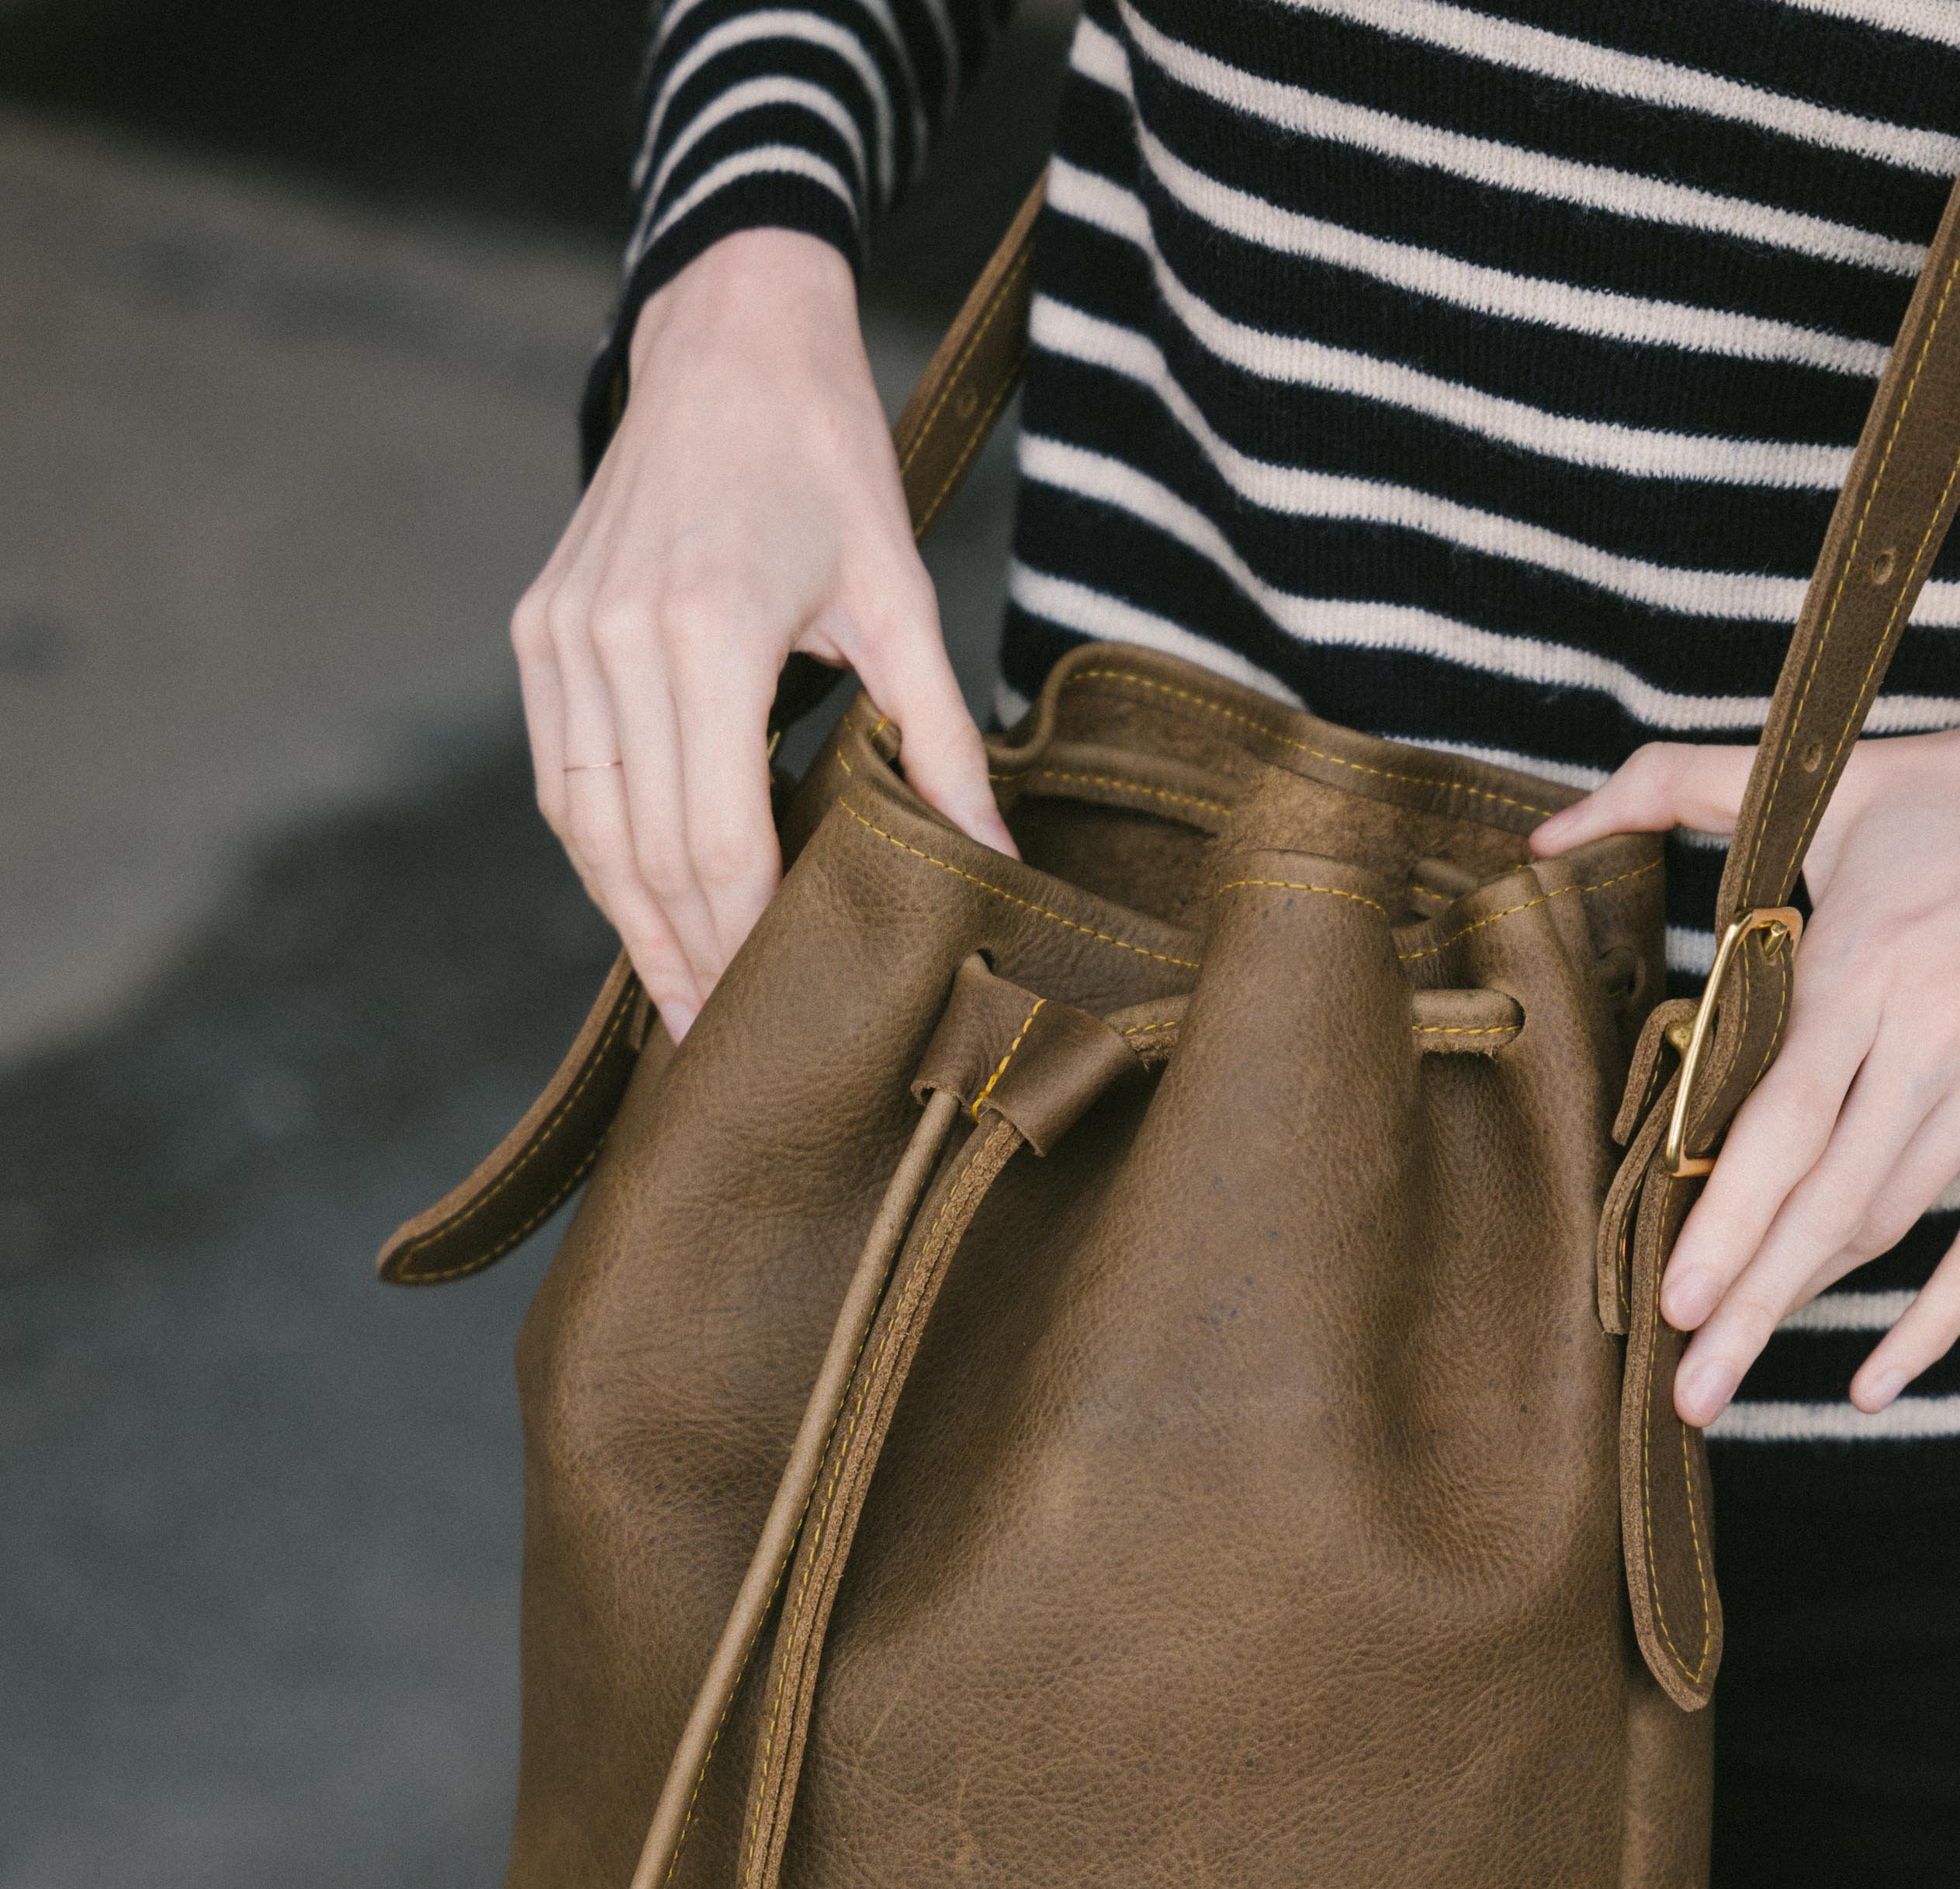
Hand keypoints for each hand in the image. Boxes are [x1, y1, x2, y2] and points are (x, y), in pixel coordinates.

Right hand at [511, 229, 1014, 1038]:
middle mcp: (616, 637)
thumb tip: (989, 861)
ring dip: (632, 925)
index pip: (718, 836)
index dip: (743, 940)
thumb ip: (938, 741)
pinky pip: (563, 776)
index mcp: (709, 630)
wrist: (726, 338)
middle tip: (725, 1048)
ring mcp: (563, 634)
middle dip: (688, 957)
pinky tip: (643, 910)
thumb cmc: (826, 463)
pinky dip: (601, 855)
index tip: (774, 1013)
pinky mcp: (539, 629)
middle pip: (645, 851)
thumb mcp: (901, 597)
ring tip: (682, 1003)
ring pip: (587, 826)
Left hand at [1534, 710, 1959, 1424]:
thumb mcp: (1830, 776)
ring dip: (1808, 1306)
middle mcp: (1940, 1037)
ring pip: (1893, 1224)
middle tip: (1685, 1392)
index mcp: (1871, 962)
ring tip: (1731, 1374)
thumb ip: (1672, 786)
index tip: (1671, 1299)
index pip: (1784, 1119)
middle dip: (1748, 1304)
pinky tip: (1874, 1381)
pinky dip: (1936, 1320)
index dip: (1727, 1217)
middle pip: (1830, 1200)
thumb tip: (1545, 834)